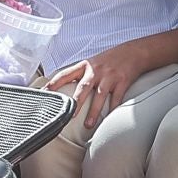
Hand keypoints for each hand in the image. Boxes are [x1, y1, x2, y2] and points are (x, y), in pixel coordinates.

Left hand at [56, 32, 172, 126]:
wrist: (133, 52)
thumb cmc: (110, 59)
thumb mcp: (92, 62)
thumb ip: (79, 74)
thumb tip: (62, 86)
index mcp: (85, 66)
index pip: (65, 74)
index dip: (54, 83)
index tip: (44, 93)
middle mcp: (96, 71)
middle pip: (83, 87)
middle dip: (75, 101)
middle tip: (68, 114)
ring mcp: (109, 76)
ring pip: (99, 96)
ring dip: (94, 111)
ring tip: (88, 125)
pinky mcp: (122, 82)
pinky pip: (116, 98)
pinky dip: (113, 109)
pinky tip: (109, 118)